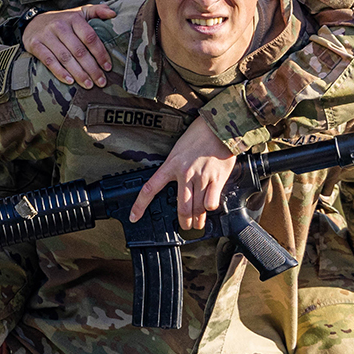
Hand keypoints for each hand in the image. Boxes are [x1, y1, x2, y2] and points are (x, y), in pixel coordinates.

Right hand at [24, 5, 116, 86]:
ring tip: (88, 85)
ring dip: (79, 73)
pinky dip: (60, 72)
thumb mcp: (79, 12)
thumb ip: (97, 11)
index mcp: (74, 18)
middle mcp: (60, 26)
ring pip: (65, 58)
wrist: (32, 22)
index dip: (100, 53)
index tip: (107, 67)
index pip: (90, 37)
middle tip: (101, 82)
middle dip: (92, 68)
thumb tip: (113, 14)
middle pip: (79, 51)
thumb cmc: (62, 21)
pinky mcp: (35, 45)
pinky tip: (70, 81)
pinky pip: (49, 61)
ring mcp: (46, 35)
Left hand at [130, 116, 236, 230]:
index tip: (134, 217)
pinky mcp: (217, 179)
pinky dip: (210, 208)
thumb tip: (179, 186)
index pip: (150, 188)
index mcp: (171, 165)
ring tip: (198, 224)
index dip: (140, 205)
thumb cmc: (199, 136)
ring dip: (197, 220)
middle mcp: (185, 173)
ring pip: (197, 208)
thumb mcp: (179, 150)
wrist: (218, 127)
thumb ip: (176, 168)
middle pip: (181, 208)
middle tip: (185, 226)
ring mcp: (201, 177)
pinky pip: (211, 202)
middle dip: (183, 222)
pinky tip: (210, 207)